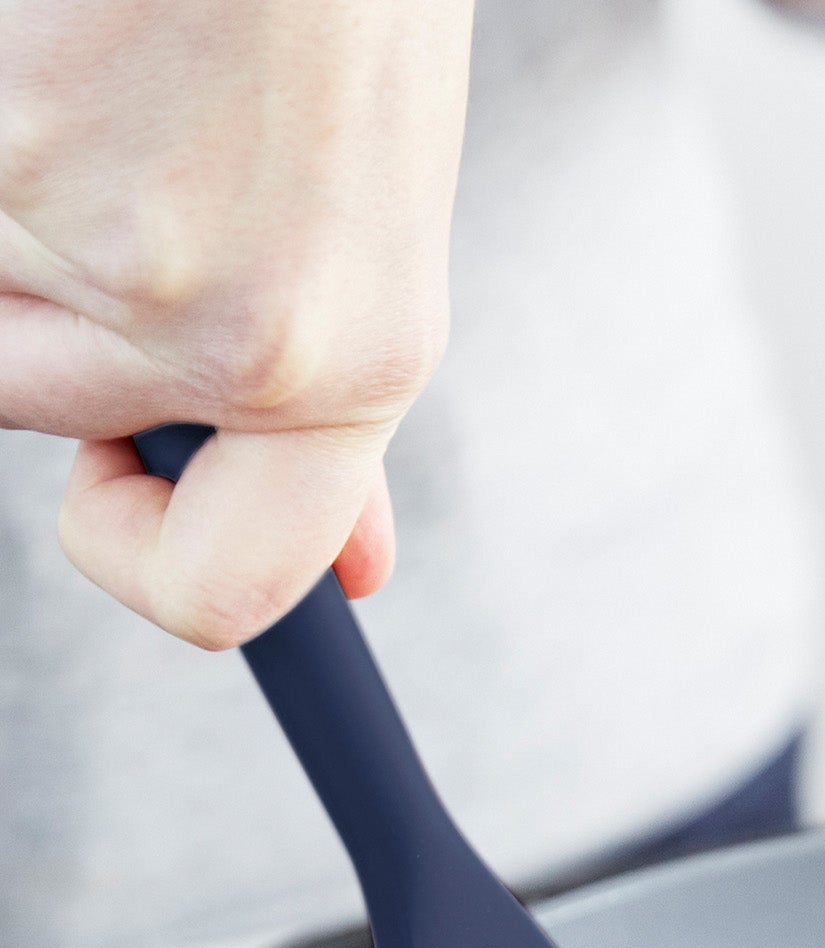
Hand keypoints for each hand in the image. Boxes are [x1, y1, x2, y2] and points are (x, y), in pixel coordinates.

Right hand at [0, 0, 471, 647]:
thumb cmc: (326, 14)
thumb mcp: (371, 231)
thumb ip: (327, 398)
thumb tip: (350, 572)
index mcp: (347, 365)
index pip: (222, 593)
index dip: (136, 553)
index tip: (110, 476)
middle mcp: (237, 335)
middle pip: (22, 402)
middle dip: (28, 292)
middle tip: (115, 147)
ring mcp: (97, 239)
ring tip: (103, 71)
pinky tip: (60, 40)